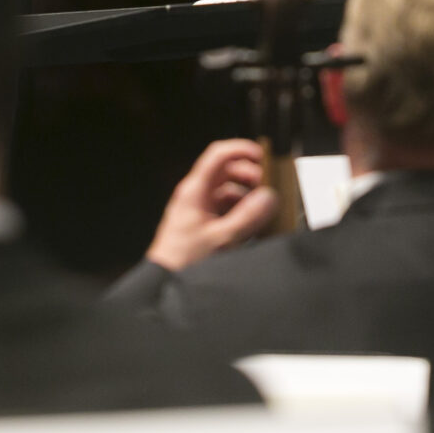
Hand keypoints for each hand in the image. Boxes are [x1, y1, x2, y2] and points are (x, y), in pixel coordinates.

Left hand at [145, 138, 276, 269]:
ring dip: (247, 197)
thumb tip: (268, 197)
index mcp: (195, 190)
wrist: (164, 282)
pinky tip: (253, 226)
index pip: (218, 155)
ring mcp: (200, 209)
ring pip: (229, 191)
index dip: (241, 150)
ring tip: (263, 210)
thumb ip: (248, 217)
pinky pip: (226, 209)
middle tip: (267, 188)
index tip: (263, 157)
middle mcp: (197, 195)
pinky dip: (241, 212)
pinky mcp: (203, 224)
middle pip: (227, 172)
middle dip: (249, 177)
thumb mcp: (221, 239)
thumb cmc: (183, 260)